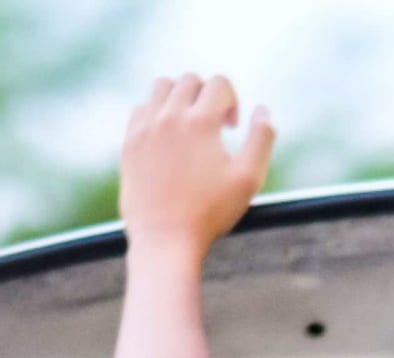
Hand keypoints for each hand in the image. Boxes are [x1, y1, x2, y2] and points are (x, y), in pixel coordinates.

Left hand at [119, 74, 275, 263]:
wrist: (165, 241)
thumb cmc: (210, 213)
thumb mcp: (249, 179)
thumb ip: (262, 139)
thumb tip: (263, 110)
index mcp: (200, 122)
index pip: (219, 83)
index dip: (232, 100)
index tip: (232, 127)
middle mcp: (169, 117)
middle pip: (190, 80)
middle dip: (207, 96)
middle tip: (214, 127)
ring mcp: (145, 129)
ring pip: (162, 87)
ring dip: (180, 95)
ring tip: (189, 123)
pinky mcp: (129, 144)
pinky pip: (141, 109)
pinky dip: (156, 112)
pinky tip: (167, 137)